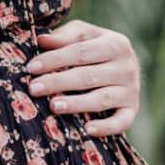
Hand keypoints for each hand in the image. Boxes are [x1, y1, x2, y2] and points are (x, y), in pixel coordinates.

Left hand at [25, 18, 140, 135]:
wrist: (124, 65)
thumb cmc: (94, 47)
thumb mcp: (83, 35)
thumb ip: (64, 36)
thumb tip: (41, 40)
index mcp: (115, 43)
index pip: (80, 52)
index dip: (54, 59)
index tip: (31, 68)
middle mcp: (128, 67)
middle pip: (88, 76)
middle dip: (58, 82)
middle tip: (33, 89)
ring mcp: (132, 90)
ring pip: (102, 99)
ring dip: (77, 104)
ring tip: (53, 106)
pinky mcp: (132, 111)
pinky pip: (121, 122)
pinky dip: (105, 127)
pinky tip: (86, 130)